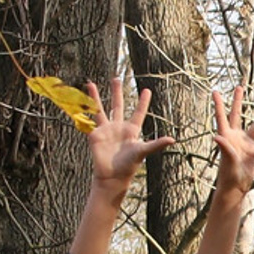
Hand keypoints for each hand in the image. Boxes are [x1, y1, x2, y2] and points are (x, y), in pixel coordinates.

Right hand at [87, 75, 174, 201]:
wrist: (111, 175)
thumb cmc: (129, 165)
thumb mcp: (143, 151)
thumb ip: (156, 144)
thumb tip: (173, 140)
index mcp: (132, 130)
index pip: (139, 112)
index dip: (143, 102)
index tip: (147, 90)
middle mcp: (118, 127)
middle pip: (118, 105)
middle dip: (117, 92)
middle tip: (117, 78)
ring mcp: (106, 129)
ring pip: (101, 109)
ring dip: (96, 96)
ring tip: (90, 83)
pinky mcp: (95, 134)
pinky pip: (90, 119)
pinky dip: (86, 109)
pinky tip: (80, 99)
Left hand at [211, 84, 253, 202]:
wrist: (236, 187)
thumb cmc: (228, 174)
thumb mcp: (227, 160)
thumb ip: (224, 147)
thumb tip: (215, 137)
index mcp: (227, 136)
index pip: (222, 116)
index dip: (218, 104)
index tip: (215, 91)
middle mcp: (236, 137)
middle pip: (237, 115)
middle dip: (238, 101)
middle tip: (239, 87)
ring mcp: (247, 143)